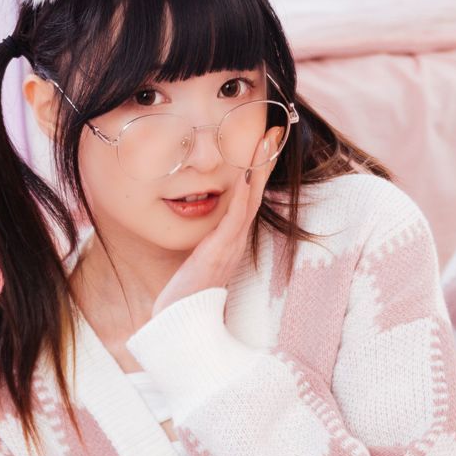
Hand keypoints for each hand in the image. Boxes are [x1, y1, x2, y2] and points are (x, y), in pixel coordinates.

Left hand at [150, 121, 287, 316]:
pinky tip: (243, 175)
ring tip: (265, 142)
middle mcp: (236, 241)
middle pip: (255, 193)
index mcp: (231, 240)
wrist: (181, 324)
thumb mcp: (196, 261)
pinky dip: (241, 196)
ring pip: (249, 201)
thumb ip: (204, 243)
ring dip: (258, 170)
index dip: (257, 170)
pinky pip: (233, 219)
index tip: (263, 142)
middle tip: (275, 131)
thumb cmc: (185, 295)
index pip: (248, 198)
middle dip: (264, 162)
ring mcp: (230, 246)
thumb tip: (204, 230)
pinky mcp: (219, 253)